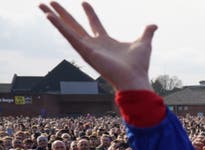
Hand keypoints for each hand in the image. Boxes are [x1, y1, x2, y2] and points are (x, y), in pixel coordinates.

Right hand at [39, 2, 155, 90]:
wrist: (135, 79)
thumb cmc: (139, 66)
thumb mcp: (144, 43)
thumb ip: (147, 32)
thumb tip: (154, 25)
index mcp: (106, 42)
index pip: (95, 24)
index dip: (89, 13)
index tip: (84, 2)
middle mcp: (95, 45)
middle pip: (75, 25)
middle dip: (63, 13)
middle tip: (51, 2)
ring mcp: (88, 48)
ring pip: (67, 29)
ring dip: (54, 17)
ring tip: (42, 5)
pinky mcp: (85, 51)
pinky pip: (68, 36)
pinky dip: (58, 26)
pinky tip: (49, 16)